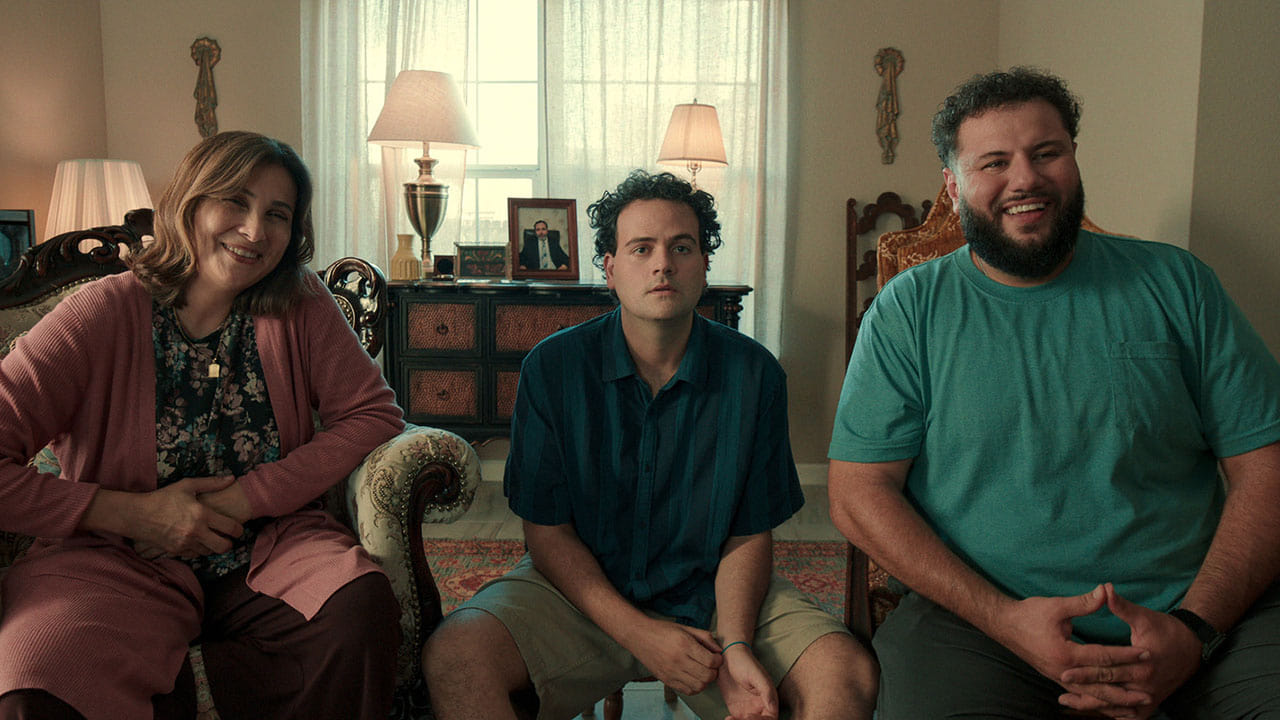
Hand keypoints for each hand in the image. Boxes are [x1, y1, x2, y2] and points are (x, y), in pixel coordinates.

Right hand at [132, 476, 243, 557]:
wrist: (137, 515)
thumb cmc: (163, 498)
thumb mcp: (187, 486)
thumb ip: (211, 483)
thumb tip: (231, 478)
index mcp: (202, 514)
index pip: (231, 528)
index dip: (239, 530)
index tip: (239, 529)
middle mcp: (196, 531)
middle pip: (224, 546)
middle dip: (229, 543)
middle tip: (228, 537)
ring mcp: (186, 543)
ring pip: (210, 552)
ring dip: (213, 546)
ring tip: (212, 538)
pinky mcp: (176, 551)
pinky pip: (195, 555)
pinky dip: (199, 549)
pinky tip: (197, 540)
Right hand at [628, 618, 722, 695]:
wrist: (639, 636)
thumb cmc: (663, 630)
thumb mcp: (686, 628)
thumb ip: (705, 637)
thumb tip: (720, 651)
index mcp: (684, 644)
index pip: (710, 661)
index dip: (718, 660)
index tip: (716, 657)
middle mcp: (678, 660)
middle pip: (707, 676)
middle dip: (714, 671)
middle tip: (711, 665)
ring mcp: (671, 672)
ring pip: (699, 686)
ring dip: (705, 680)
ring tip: (702, 671)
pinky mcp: (666, 680)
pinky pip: (687, 691)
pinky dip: (695, 687)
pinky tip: (693, 677)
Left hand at [716, 643, 777, 719]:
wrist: (727, 657)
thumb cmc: (745, 663)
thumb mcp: (757, 675)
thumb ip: (767, 691)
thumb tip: (773, 707)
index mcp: (768, 699)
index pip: (770, 718)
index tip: (747, 715)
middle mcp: (760, 707)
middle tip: (736, 718)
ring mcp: (749, 709)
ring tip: (730, 719)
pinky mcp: (737, 710)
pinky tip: (727, 718)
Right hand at [992, 585, 1152, 711]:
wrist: (1004, 625)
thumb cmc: (1029, 614)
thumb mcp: (1056, 606)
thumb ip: (1084, 603)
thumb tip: (1106, 591)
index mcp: (1066, 654)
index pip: (1103, 657)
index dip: (1126, 655)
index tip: (1146, 654)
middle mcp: (1064, 671)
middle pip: (1101, 684)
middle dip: (1126, 688)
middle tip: (1149, 692)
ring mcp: (1059, 677)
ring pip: (1092, 695)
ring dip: (1115, 700)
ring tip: (1135, 705)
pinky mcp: (1056, 678)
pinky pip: (1081, 695)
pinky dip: (1097, 701)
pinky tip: (1109, 705)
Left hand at [1058, 584, 1201, 717]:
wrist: (1194, 648)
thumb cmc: (1167, 630)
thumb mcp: (1145, 617)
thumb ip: (1122, 606)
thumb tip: (1105, 588)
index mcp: (1142, 664)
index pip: (1107, 669)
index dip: (1085, 671)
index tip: (1064, 671)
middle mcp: (1146, 684)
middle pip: (1109, 689)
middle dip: (1083, 689)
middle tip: (1059, 683)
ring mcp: (1150, 696)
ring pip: (1116, 705)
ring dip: (1093, 705)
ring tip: (1067, 701)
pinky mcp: (1152, 702)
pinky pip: (1129, 713)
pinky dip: (1112, 712)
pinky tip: (1094, 709)